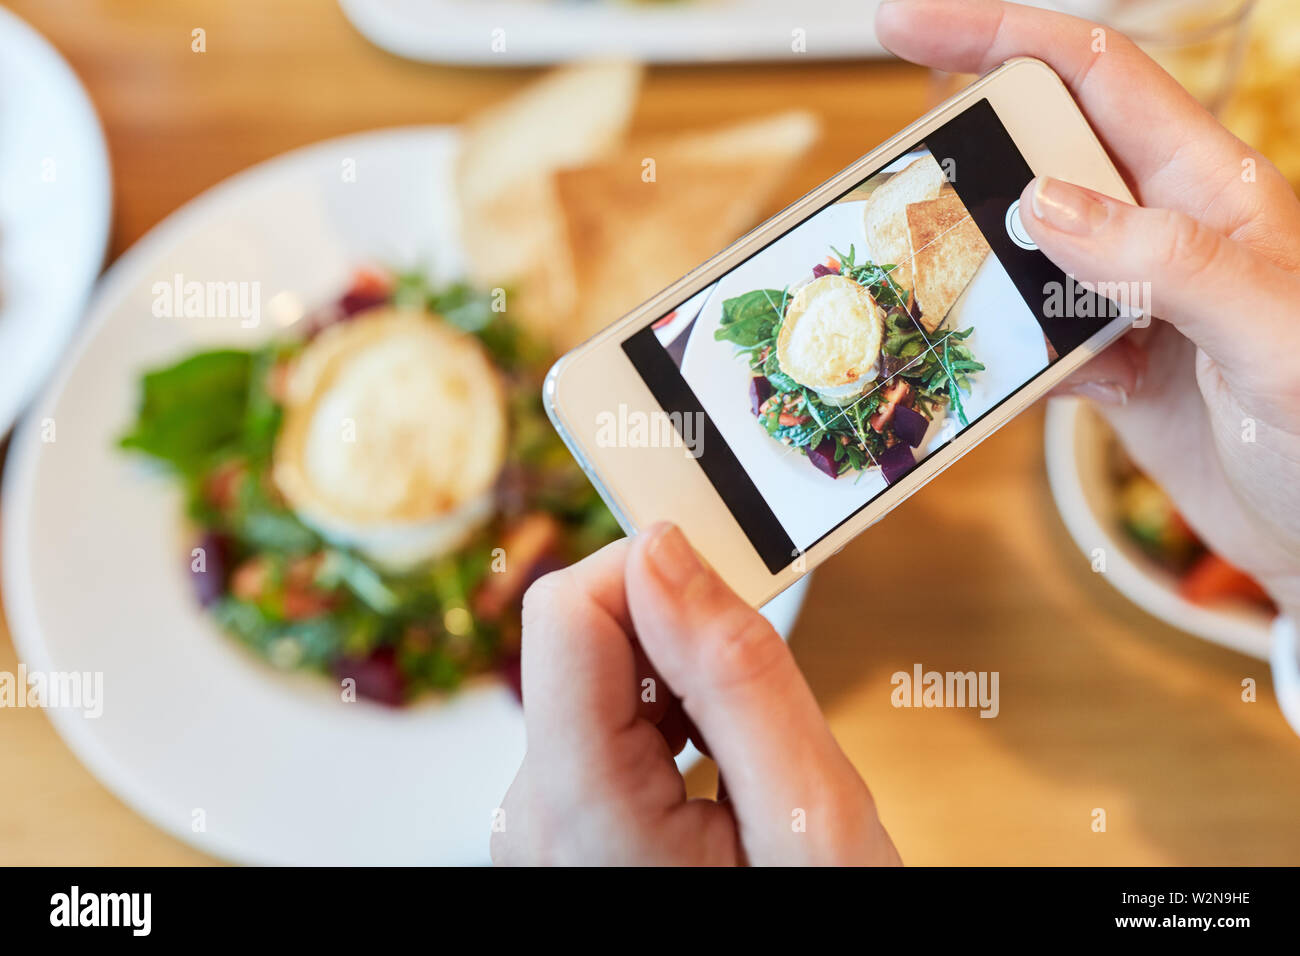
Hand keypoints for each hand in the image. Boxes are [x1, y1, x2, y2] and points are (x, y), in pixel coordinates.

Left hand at [491, 524, 899, 865]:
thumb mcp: (807, 814)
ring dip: (678, 689)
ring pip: (597, 683)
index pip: (567, 610)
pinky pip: (602, 731)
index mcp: (580, 806)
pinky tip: (716, 776)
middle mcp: (535, 812)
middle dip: (677, 639)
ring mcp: (543, 825)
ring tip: (743, 759)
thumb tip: (668, 552)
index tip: (730, 586)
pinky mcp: (564, 827)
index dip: (650, 573)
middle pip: (581, 643)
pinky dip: (665, 726)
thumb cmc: (813, 933)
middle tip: (761, 696)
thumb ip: (735, 673)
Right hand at [878, 0, 1299, 616]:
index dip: (998, 36)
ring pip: (1023, 250)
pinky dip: (992, 347)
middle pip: (1041, 153)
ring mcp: (1131, 299)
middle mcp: (1165, 230)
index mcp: (1213, 188)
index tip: (905, 26)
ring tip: (906, 275)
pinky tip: (973, 363)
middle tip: (892, 178)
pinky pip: (1029, 336)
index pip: (1093, 74)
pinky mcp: (1111, 366)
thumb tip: (1043, 203)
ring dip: (966, 260)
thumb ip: (1166, 259)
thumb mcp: (1271, 334)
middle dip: (964, 150)